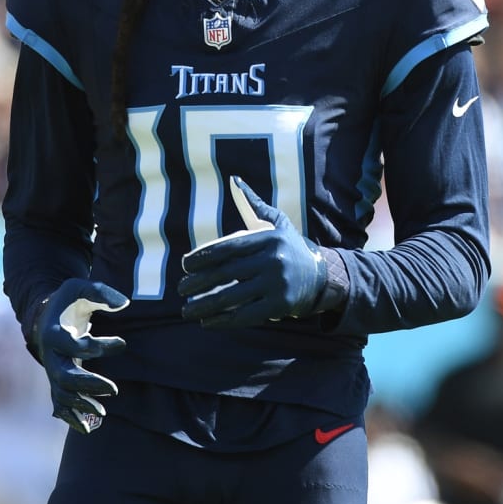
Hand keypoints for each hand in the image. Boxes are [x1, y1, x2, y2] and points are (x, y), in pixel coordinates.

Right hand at [34, 278, 128, 433]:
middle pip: (64, 377)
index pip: (72, 345)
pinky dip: (71, 418)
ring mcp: (52, 371)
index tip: (120, 343)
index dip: (95, 347)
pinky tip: (88, 429)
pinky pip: (60, 405)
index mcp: (53, 333)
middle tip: (114, 389)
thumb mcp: (81, 288)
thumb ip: (102, 293)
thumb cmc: (69, 301)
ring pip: (62, 395)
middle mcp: (49, 356)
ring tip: (104, 413)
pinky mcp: (57, 381)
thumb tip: (125, 304)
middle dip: (88, 384)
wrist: (47, 316)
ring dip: (82, 405)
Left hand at [179, 176, 326, 327]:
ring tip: (187, 310)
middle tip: (180, 288)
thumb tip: (235, 181)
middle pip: (226, 273)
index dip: (203, 256)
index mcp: (268, 238)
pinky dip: (223, 320)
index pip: (228, 247)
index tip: (185, 265)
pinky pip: (245, 315)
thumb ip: (253, 204)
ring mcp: (277, 284)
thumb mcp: (276, 222)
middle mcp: (273, 260)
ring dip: (205, 305)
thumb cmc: (290, 247)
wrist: (322, 276)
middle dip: (198, 282)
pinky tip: (207, 322)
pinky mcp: (280, 306)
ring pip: (232, 296)